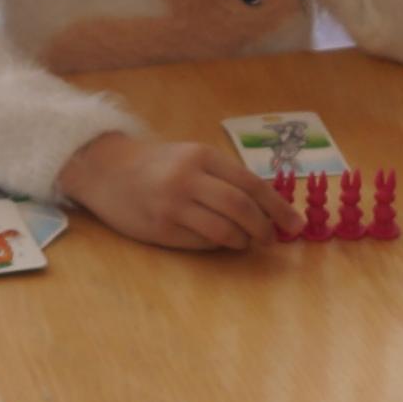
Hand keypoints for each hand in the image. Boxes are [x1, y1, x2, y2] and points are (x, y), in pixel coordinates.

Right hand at [59, 133, 280, 251]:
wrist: (106, 170)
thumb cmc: (157, 164)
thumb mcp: (191, 157)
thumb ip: (224, 177)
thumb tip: (268, 204)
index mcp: (202, 157)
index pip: (251, 184)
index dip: (278, 207)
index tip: (295, 224)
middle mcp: (188, 178)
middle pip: (242, 208)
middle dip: (265, 228)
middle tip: (272, 238)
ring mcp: (172, 205)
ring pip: (224, 230)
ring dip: (243, 240)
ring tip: (246, 241)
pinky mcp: (160, 228)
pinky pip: (202, 242)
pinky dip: (218, 244)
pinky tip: (218, 240)